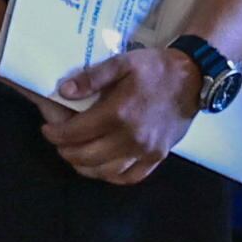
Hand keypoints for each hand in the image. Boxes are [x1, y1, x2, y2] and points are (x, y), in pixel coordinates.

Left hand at [41, 45, 200, 184]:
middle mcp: (131, 137)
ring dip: (84, 167)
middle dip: (65, 151)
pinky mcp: (158, 157)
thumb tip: (63, 92)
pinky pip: (130, 177)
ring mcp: (147, 151)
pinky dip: (111, 176)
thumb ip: (91, 78)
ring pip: (106, 172)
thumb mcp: (122, 63)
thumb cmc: (156, 69)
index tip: (48, 130)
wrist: (194, 78)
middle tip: (59, 142)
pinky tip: (101, 167)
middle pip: (86, 156)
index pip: (76, 133)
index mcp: (119, 113)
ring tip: (75, 154)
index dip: (56, 134)